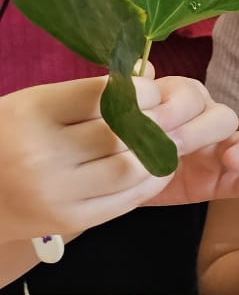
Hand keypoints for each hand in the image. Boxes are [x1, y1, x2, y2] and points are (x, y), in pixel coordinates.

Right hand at [0, 75, 238, 240]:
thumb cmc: (6, 137)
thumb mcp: (30, 104)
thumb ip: (86, 93)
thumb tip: (151, 74)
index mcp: (31, 113)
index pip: (102, 95)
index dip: (138, 91)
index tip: (150, 91)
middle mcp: (41, 152)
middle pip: (121, 133)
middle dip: (154, 122)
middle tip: (166, 117)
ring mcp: (55, 191)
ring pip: (130, 168)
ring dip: (158, 153)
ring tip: (167, 141)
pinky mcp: (68, 220)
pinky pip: (125, 200)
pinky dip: (150, 182)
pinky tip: (157, 168)